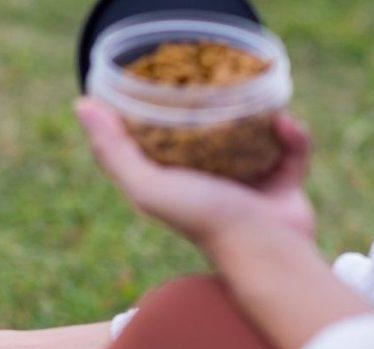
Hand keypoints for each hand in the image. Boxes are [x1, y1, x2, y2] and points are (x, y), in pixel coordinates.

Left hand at [75, 98, 315, 251]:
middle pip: (205, 129)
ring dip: (258, 113)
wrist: (265, 250)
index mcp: (171, 179)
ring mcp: (247, 180)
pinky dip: (293, 135)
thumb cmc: (203, 219)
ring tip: (256, 92)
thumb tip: (81, 105)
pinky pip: (291, 147)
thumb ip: (113, 151)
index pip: (155, 136)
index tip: (157, 74)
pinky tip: (284, 123)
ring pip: (252, 132)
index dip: (153, 106)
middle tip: (216, 73)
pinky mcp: (284, 182)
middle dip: (212, 102)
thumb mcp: (147, 185)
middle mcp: (206, 178)